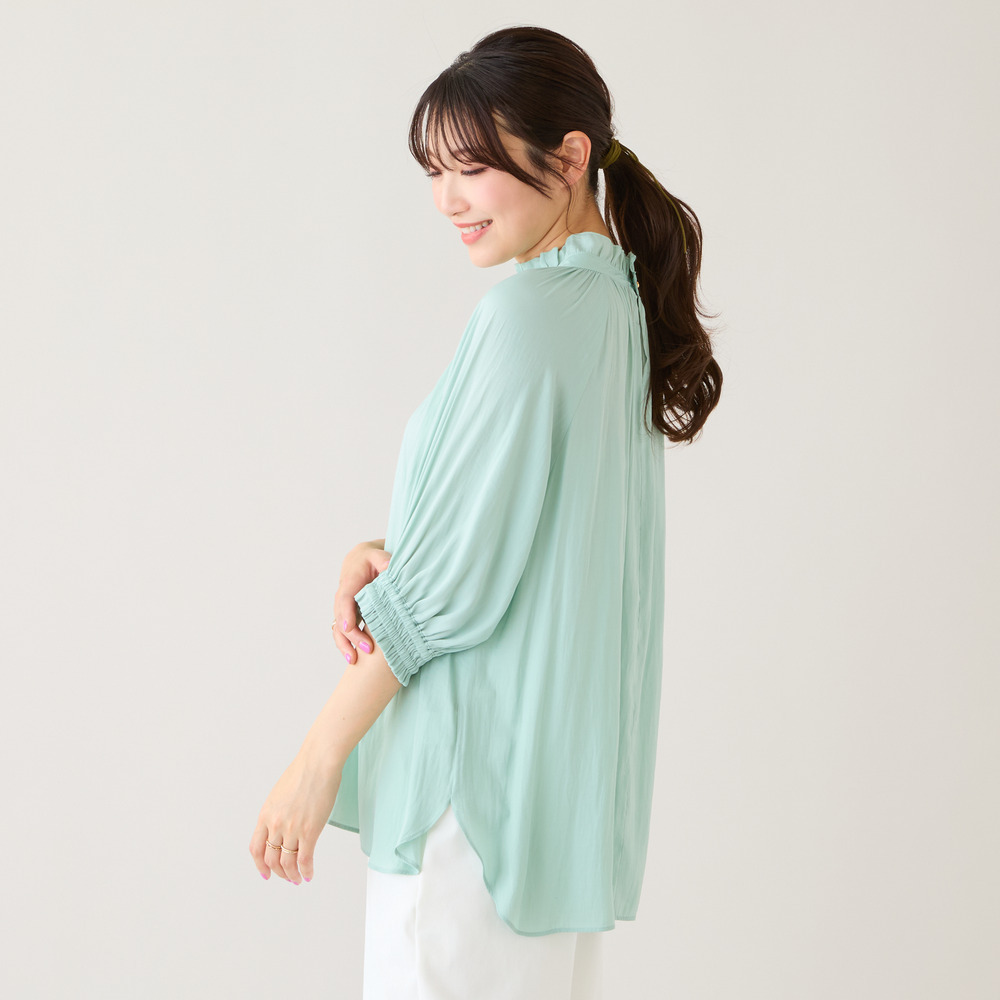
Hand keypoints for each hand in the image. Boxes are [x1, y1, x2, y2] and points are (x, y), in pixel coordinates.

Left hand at [249, 750, 342, 883]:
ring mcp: (292, 829)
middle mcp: (276, 824)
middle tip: (285, 877)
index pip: (256, 848)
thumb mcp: (280, 794)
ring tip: (297, 879)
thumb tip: (283, 825)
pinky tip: (309, 874)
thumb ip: (278, 812)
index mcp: (266, 814)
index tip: (265, 873)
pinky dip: (306, 871)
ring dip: (292, 875)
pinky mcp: (310, 830)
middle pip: (271, 859)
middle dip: (278, 872)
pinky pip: (305, 859)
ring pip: (287, 863)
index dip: (260, 864)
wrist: (318, 763)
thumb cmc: (304, 772)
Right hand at [333, 539, 390, 663]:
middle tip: (367, 648)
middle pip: (341, 618)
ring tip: (354, 660)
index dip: (347, 613)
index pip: (345, 598)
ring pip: (337, 628)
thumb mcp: (380, 556)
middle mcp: (342, 597)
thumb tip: (390, 567)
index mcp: (350, 582)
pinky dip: (344, 645)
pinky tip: (352, 659)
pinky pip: (341, 632)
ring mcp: (342, 608)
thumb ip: (385, 561)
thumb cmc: (372, 559)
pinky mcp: (346, 616)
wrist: (360, 560)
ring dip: (344, 644)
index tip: (350, 627)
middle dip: (352, 635)